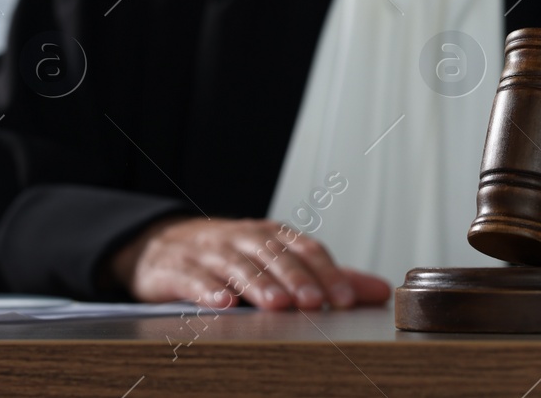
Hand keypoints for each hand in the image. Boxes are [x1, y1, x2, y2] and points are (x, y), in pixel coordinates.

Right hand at [108, 216, 392, 310]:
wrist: (162, 245)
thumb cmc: (229, 255)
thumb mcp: (277, 260)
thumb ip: (325, 276)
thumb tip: (379, 291)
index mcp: (270, 235)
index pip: (304, 248)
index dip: (326, 272)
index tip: (345, 300)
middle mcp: (241, 238)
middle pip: (273, 255)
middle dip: (295, 278)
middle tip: (314, 302)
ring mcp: (207, 252)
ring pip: (236, 265)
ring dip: (257, 284)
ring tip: (276, 304)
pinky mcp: (176, 269)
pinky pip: (192, 278)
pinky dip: (207, 290)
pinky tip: (222, 304)